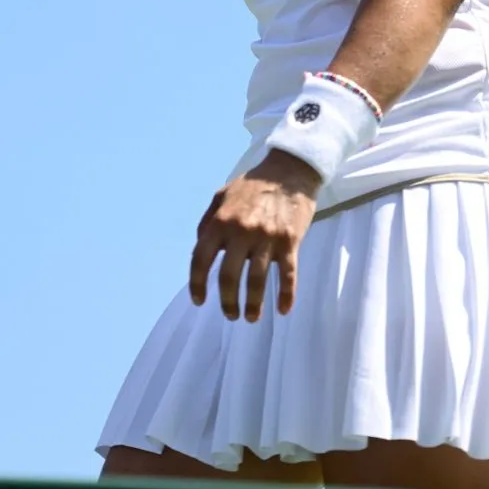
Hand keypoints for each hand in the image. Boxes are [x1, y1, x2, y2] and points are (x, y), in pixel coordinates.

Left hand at [189, 150, 321, 321]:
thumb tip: (200, 247)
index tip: (199, 300)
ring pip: (256, 280)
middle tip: (230, 314)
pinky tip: (283, 309)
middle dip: (227, 301)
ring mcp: (267, 238)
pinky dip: (286, 294)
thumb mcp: (222, 195)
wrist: (290, 170)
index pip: (201, 258)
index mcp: (221, 221)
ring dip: (253, 304)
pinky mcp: (290, 241)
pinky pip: (288, 274)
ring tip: (250, 317)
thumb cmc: (254, 184)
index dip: (197, 283)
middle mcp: (241, 231)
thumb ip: (208, 221)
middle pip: (228, 276)